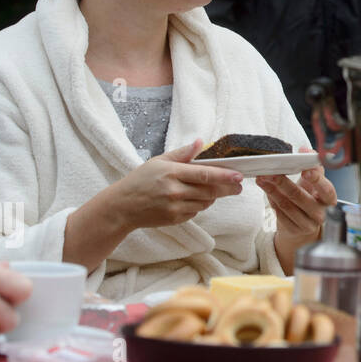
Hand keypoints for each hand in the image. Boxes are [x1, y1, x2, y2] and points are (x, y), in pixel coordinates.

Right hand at [110, 139, 243, 230]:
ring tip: (216, 190)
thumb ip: (182, 153)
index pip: (205, 174)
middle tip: (238, 186)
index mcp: (172, 173)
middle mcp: (174, 191)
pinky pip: (195, 212)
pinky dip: (200, 205)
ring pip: (205, 203)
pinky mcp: (174, 219)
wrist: (122, 207)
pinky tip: (195, 199)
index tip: (239, 176)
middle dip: (228, 189)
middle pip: (210, 191)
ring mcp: (174, 207)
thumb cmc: (140, 180)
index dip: (225, 176)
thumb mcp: (158, 161)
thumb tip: (200, 142)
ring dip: (214, 197)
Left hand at [261, 154, 337, 271]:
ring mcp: (307, 224)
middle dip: (283, 183)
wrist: (304, 222)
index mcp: (329, 199)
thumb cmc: (310, 196)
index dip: (316, 179)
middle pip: (300, 197)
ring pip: (286, 205)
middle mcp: (320, 213)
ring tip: (262, 178)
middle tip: (271, 172)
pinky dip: (270, 199)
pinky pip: (279, 213)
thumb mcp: (315, 182)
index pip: (326, 189)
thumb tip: (305, 150)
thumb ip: (313, 165)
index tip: (304, 170)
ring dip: (272, 190)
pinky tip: (265, 188)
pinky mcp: (293, 230)